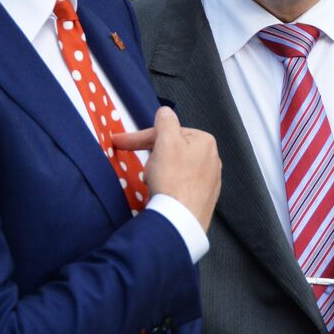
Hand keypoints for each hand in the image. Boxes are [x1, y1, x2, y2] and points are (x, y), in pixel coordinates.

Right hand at [112, 107, 220, 230]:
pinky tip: (163, 193)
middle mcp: (211, 159)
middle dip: (153, 157)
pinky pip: (181, 185)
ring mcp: (209, 180)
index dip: (141, 137)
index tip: (121, 141)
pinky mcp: (203, 198)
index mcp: (204, 141)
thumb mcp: (165, 142)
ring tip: (154, 184)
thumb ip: (165, 121)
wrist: (180, 221)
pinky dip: (169, 186)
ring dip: (160, 172)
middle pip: (172, 150)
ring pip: (176, 168)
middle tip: (144, 169)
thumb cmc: (173, 180)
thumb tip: (165, 112)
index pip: (167, 133)